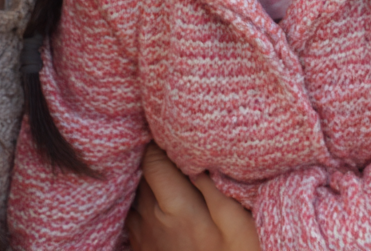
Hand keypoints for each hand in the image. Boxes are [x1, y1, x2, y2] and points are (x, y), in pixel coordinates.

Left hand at [127, 143, 259, 250]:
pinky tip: (160, 197)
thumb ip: (215, 188)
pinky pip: (133, 213)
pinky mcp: (142, 248)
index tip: (174, 130)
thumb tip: (198, 157)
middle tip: (171, 140)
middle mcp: (152, 218)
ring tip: (167, 168)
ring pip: (134, 192)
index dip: (160, 139)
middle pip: (141, 172)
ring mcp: (144, 235)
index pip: (152, 159)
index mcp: (175, 207)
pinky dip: (142, 200)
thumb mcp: (236, 224)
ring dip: (146, 178)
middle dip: (154, 155)